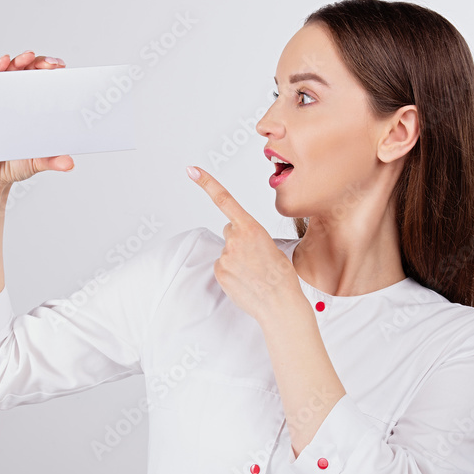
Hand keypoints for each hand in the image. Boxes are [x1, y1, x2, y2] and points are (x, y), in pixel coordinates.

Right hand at [0, 51, 73, 186]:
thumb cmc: (17, 165)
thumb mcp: (39, 162)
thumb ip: (53, 161)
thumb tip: (70, 163)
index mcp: (35, 110)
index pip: (46, 84)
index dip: (53, 73)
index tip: (62, 68)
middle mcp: (19, 102)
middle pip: (30, 74)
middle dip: (40, 64)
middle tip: (50, 65)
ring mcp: (2, 101)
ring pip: (11, 74)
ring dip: (20, 61)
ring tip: (28, 57)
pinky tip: (4, 62)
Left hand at [187, 165, 302, 324]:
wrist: (280, 304)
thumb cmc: (281, 276)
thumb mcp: (271, 246)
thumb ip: (251, 237)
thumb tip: (235, 242)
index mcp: (252, 228)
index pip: (225, 200)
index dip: (206, 183)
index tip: (191, 170)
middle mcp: (235, 239)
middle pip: (229, 230)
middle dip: (239, 240)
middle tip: (256, 258)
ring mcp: (225, 256)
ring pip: (227, 251)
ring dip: (237, 259)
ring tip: (254, 273)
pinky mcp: (220, 272)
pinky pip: (223, 267)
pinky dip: (232, 273)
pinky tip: (245, 281)